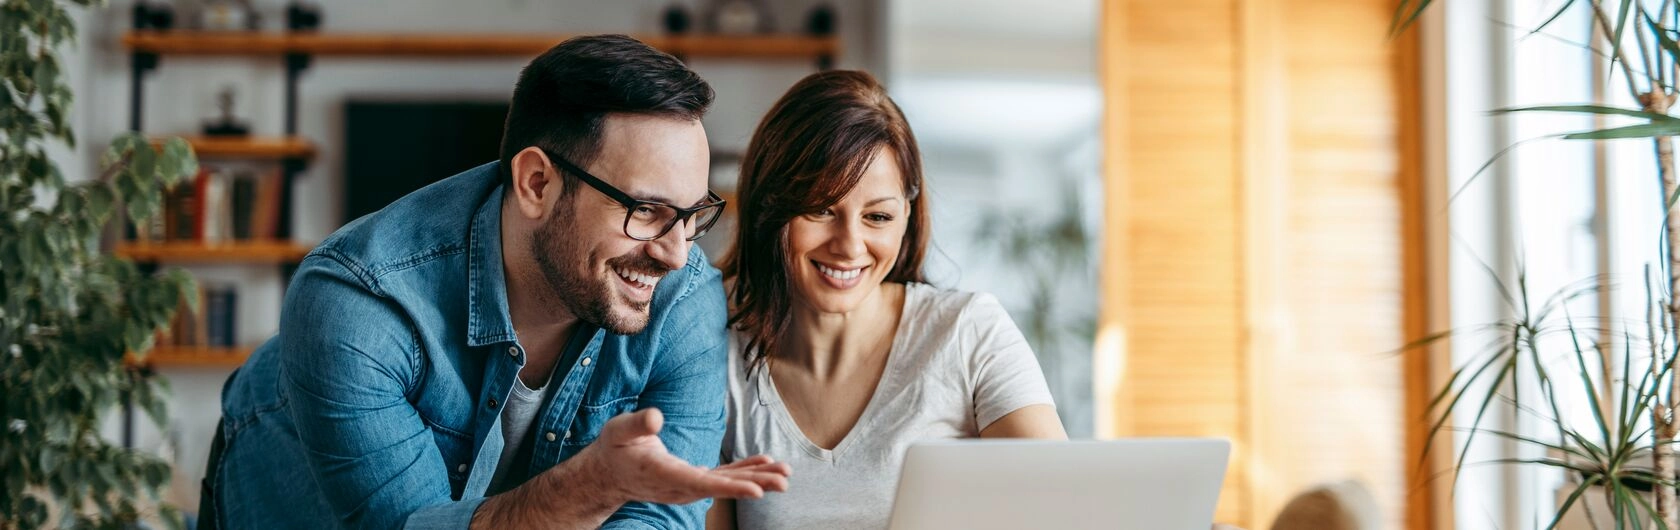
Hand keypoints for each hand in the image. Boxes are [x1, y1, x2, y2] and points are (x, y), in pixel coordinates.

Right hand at [587, 408, 790, 504]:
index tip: (755, 490)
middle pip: (721, 487)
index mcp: (663, 474)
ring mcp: (688, 486)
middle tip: (783, 482)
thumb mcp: (619, 430)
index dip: (729, 487)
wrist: (610, 472)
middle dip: (754, 484)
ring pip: (726, 484)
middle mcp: (680, 486)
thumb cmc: (616, 447)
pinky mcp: (694, 479)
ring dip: (757, 479)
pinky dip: (745, 471)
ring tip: (785, 475)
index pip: (701, 483)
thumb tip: (656, 418)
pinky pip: (723, 477)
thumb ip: (637, 424)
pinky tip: (766, 465)